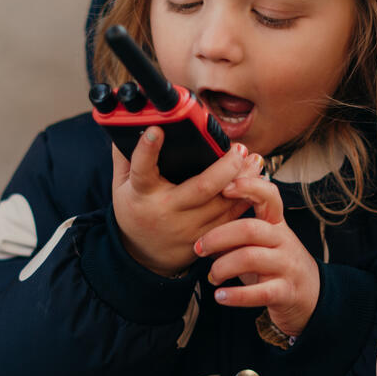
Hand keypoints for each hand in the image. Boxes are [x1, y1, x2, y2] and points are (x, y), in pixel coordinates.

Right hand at [112, 132, 256, 276]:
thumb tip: (133, 120)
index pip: (142, 169)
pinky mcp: (204, 238)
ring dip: (244, 180)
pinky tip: (255, 183)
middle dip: (226, 166)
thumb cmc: (135, 210)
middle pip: (202, 187)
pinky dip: (246, 200)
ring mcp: (187, 227)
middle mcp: (166, 210)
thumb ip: (127, 154)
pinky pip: (230, 218)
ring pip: (223, 203)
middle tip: (238, 149)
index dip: (147, 149)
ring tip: (254, 160)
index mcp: (141, 193)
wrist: (143, 255)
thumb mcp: (122, 184)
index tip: (156, 130)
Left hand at [194, 173, 319, 339]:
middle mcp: (284, 241)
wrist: (310, 296)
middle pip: (250, 229)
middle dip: (218, 237)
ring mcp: (287, 266)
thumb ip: (238, 232)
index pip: (269, 196)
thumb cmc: (276, 265)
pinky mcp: (286, 292)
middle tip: (199, 248)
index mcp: (277, 224)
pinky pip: (259, 292)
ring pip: (250, 258)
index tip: (224, 188)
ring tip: (212, 277)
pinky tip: (220, 296)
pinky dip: (235, 295)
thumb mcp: (262, 243)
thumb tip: (202, 225)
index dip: (248, 187)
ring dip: (222, 267)